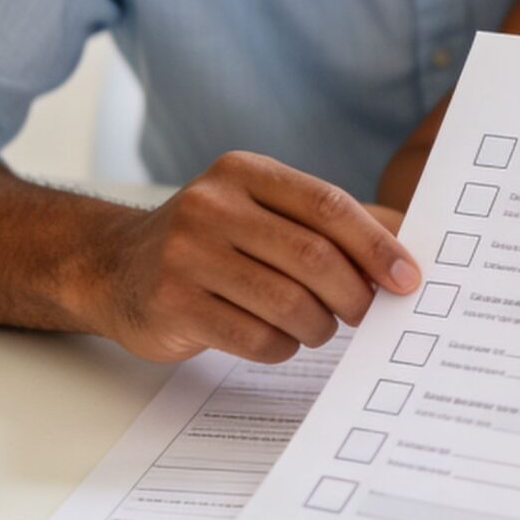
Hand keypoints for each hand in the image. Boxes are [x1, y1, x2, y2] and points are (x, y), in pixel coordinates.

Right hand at [80, 151, 419, 363]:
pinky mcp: (172, 305)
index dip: (376, 245)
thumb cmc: (211, 242)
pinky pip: (255, 337)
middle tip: (366, 313)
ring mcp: (186, 255)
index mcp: (244, 173)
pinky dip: (282, 346)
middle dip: (354, 293)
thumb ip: (330, 222)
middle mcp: (211, 206)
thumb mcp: (263, 212)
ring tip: (318, 327)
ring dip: (319, 326)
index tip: (408, 278)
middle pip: (313, 256)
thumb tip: (407, 243)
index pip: (328, 205)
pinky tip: (278, 340)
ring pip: (288, 303)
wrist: (112, 267)